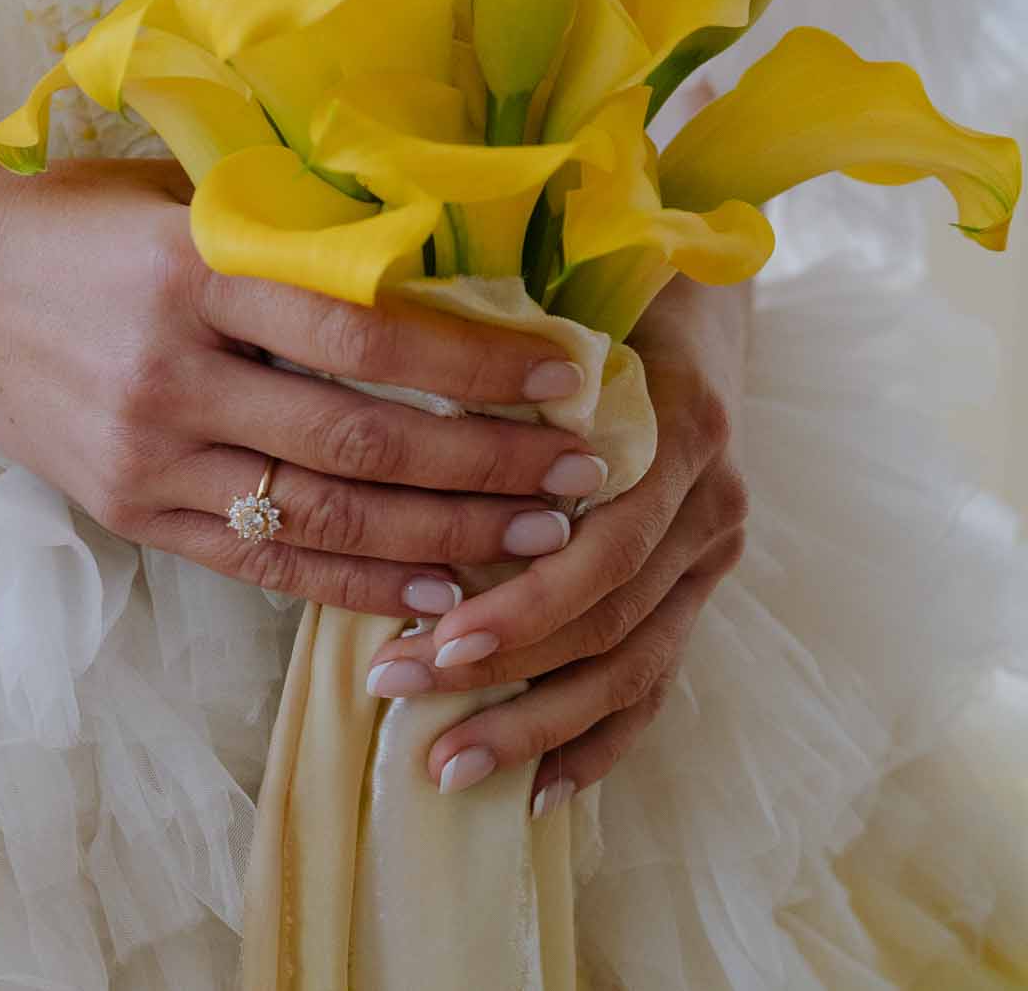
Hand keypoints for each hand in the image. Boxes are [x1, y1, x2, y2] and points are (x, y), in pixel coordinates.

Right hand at [0, 158, 611, 614]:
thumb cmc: (81, 226)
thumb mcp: (180, 202)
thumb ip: (288, 240)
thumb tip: (447, 275)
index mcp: (193, 270)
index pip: (362, 330)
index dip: (473, 365)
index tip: (563, 378)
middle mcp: (170, 370)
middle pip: (358, 438)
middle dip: (484, 467)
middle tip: (577, 478)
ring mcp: (146, 452)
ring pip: (320, 512)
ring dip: (441, 536)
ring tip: (536, 542)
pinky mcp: (129, 510)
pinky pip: (260, 561)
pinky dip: (353, 582)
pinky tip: (431, 592)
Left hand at [360, 277, 751, 811]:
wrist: (691, 294)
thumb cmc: (592, 295)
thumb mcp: (548, 310)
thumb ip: (493, 370)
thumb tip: (371, 424)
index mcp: (675, 429)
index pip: (598, 550)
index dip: (514, 607)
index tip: (421, 642)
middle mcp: (711, 500)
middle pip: (609, 620)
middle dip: (499, 671)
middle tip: (395, 694)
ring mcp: (713, 552)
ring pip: (632, 665)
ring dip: (535, 724)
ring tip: (443, 766)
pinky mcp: (700, 587)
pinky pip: (657, 680)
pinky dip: (600, 742)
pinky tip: (540, 792)